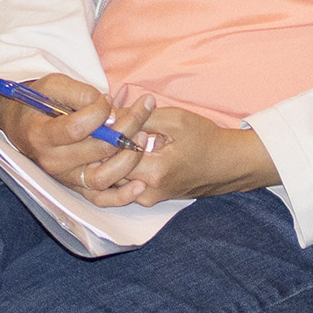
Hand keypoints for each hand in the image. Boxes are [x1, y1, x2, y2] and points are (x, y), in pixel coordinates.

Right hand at [0, 72, 155, 190]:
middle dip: (127, 127)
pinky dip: (122, 196)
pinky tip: (140, 184)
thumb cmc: (38, 104)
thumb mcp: (51, 86)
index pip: (77, 128)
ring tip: (144, 135)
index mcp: (42, 135)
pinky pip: (101, 198)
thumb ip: (78, 92)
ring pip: (102, 177)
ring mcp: (66, 178)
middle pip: (97, 150)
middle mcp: (53, 161)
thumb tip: (107, 106)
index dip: (99, 112)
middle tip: (144, 108)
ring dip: (129, 159)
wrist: (23, 127)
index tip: (108, 99)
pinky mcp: (77, 188)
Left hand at [0, 74, 277, 204]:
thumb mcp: (175, 119)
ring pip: (109, 184)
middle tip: (84, 130)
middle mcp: (146, 191)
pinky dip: (110, 171)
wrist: (228, 165)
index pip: (110, 157)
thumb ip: (141, 118)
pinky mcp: (148, 198)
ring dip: (99, 163)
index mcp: (153, 170)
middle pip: (104, 174)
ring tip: (92, 140)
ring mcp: (146, 198)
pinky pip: (120, 186)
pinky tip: (108, 152)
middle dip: (92, 153)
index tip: (90, 121)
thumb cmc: (205, 139)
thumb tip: (110, 114)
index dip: (97, 138)